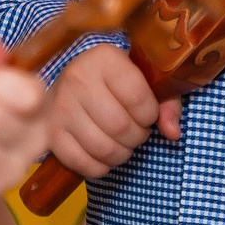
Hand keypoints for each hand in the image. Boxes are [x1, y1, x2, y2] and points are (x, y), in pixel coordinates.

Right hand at [44, 43, 176, 179]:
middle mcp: (77, 78)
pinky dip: (101, 166)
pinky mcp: (50, 134)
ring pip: (103, 149)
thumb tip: (173, 133)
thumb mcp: (145, 80)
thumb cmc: (115, 83)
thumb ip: (166, 103)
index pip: (137, 97)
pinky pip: (84, 164)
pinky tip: (104, 153)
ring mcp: (60, 107)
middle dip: (138, 136)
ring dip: (122, 154)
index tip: (148, 113)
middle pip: (120, 127)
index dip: (150, 114)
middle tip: (136, 131)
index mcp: (104, 58)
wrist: (70, 84)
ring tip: (123, 142)